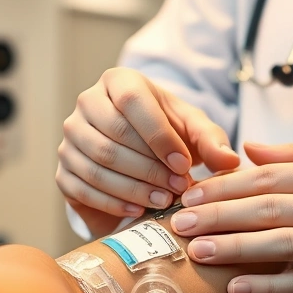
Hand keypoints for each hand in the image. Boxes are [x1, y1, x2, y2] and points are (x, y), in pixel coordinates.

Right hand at [56, 68, 239, 235]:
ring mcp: (70, 137)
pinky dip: (112, 203)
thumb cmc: (167, 133)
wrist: (136, 153)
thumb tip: (229, 160)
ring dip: (134, 188)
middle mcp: (87, 103)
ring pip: (98, 163)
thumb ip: (212, 140)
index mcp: (118, 81)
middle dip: (150, 167)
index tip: (184, 165)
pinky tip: (137, 212)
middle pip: (113, 136)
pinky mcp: (63, 169)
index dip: (159, 136)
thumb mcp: (192, 129)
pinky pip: (83, 187)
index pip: (132, 101)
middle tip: (178, 189)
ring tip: (163, 202)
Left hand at [168, 138, 292, 292]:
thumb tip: (248, 150)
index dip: (228, 187)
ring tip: (198, 253)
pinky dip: (271, 287)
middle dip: (221, 217)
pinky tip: (238, 288)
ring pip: (285, 246)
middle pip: (271, 211)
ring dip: (237, 250)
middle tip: (181, 224)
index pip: (272, 179)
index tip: (193, 195)